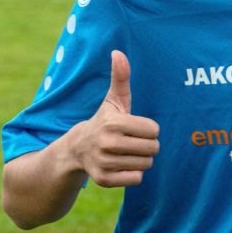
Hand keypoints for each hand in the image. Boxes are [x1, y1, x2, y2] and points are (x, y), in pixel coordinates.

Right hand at [72, 51, 159, 186]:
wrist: (77, 148)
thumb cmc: (105, 121)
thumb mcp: (113, 100)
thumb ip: (121, 77)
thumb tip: (118, 52)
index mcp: (113, 123)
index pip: (154, 130)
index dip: (148, 129)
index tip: (134, 128)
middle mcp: (107, 143)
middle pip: (153, 149)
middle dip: (147, 145)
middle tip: (132, 142)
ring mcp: (104, 162)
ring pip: (146, 164)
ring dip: (140, 159)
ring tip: (125, 152)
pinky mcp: (104, 180)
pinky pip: (136, 179)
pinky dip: (133, 173)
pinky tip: (120, 165)